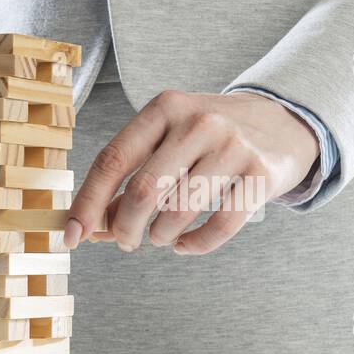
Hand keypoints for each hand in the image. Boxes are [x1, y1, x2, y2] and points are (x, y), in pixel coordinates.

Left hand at [65, 90, 319, 254]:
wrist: (281, 122)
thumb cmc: (209, 137)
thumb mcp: (167, 140)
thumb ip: (129, 177)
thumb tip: (90, 226)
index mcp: (165, 108)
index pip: (113, 160)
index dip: (87, 202)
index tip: (71, 235)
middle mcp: (199, 122)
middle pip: (145, 191)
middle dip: (125, 228)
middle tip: (125, 241)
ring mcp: (233, 147)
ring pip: (179, 212)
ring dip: (160, 236)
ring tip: (160, 237)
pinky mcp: (260, 175)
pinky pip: (218, 227)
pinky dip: (194, 246)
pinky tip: (185, 244)